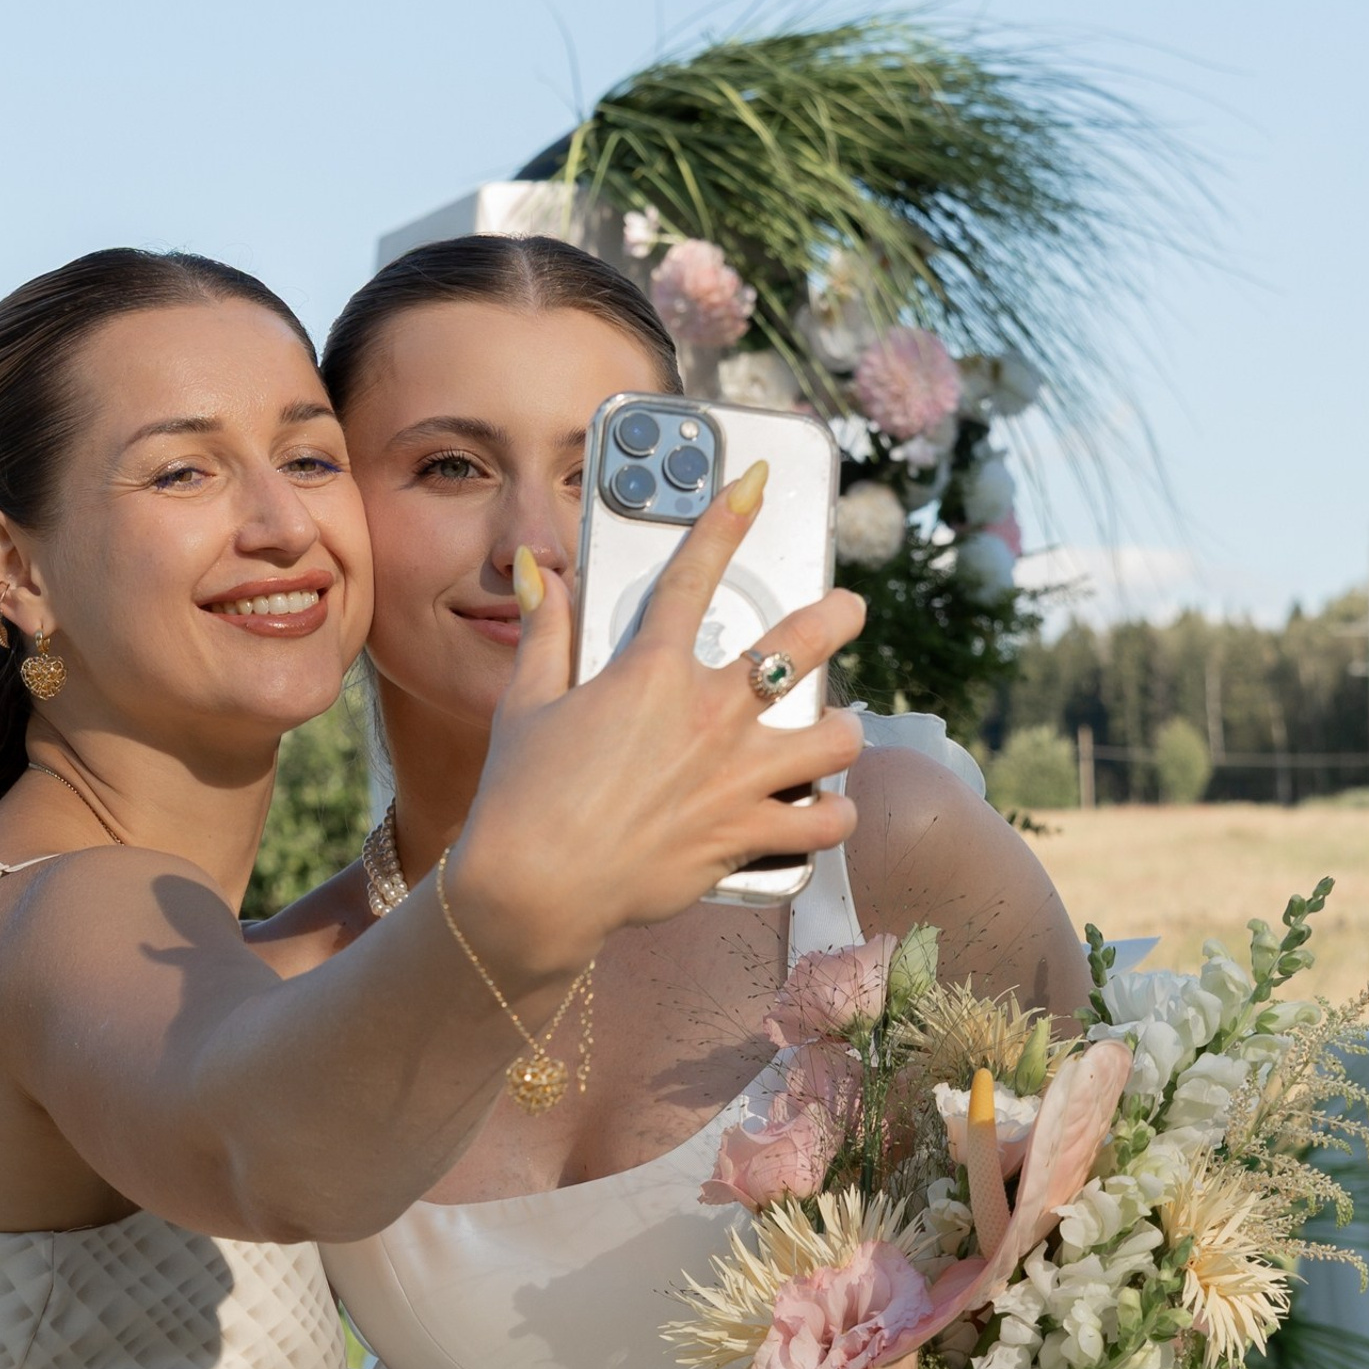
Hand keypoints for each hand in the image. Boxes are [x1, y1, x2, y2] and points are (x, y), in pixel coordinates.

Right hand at [455, 471, 867, 983]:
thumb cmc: (521, 794)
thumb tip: (539, 572)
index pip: (695, 573)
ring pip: (837, 739)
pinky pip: (823, 823)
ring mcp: (735, 777)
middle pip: (804, 643)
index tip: (756, 480)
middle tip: (847, 610)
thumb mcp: (526, 702)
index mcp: (650, 673)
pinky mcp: (745, 835)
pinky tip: (820, 812)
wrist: (533, 888)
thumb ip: (545, 632)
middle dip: (838, 615)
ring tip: (835, 734)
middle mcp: (707, 715)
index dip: (726, 517)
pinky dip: (829, 817)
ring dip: (842, 732)